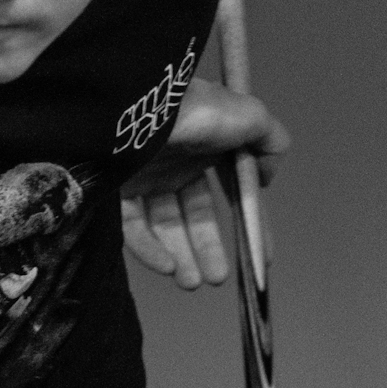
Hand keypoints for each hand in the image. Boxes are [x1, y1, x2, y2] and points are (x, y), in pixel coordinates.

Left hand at [120, 78, 287, 290]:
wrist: (142, 106)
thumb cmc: (196, 109)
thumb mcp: (249, 117)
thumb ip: (271, 141)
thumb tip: (267, 176)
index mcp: (205, 147)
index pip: (227, 192)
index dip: (244, 222)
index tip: (257, 256)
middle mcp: (174, 162)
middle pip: (193, 215)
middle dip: (207, 248)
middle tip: (216, 278)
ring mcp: (143, 175)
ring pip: (164, 225)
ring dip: (181, 256)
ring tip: (192, 282)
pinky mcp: (115, 188)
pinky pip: (133, 227)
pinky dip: (150, 250)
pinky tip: (167, 266)